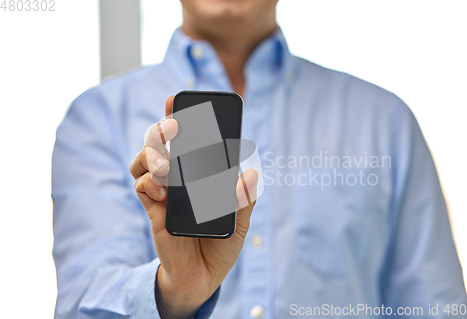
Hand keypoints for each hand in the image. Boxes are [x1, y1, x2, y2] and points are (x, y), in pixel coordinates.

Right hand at [130, 96, 257, 318]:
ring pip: (145, 159)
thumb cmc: (221, 244)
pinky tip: (162, 192)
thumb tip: (251, 173)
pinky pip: (142, 185)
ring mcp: (164, 191)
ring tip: (166, 166)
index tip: (176, 100)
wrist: (203, 276)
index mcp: (200, 174)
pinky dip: (149, 182)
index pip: (188, 140)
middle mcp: (179, 177)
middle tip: (172, 126)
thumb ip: (244, 197)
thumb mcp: (240, 220)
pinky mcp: (153, 208)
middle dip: (161, 127)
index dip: (179, 117)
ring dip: (152, 154)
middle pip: (162, 142)